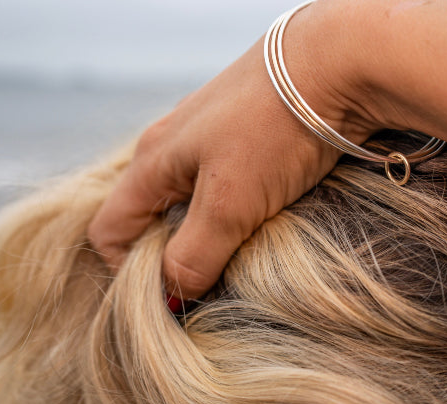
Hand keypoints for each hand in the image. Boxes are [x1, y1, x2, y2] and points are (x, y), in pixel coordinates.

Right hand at [87, 4, 373, 299]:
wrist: (338, 64)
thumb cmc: (276, 129)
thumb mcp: (230, 203)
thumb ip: (194, 254)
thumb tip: (172, 293)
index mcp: (152, 160)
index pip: (109, 229)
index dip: (127, 271)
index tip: (171, 296)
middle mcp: (172, 145)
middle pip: (147, 215)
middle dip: (171, 254)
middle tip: (210, 279)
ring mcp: (209, 135)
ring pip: (188, 200)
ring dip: (206, 233)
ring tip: (241, 250)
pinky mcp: (246, 133)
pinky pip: (222, 182)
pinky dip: (233, 210)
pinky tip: (263, 217)